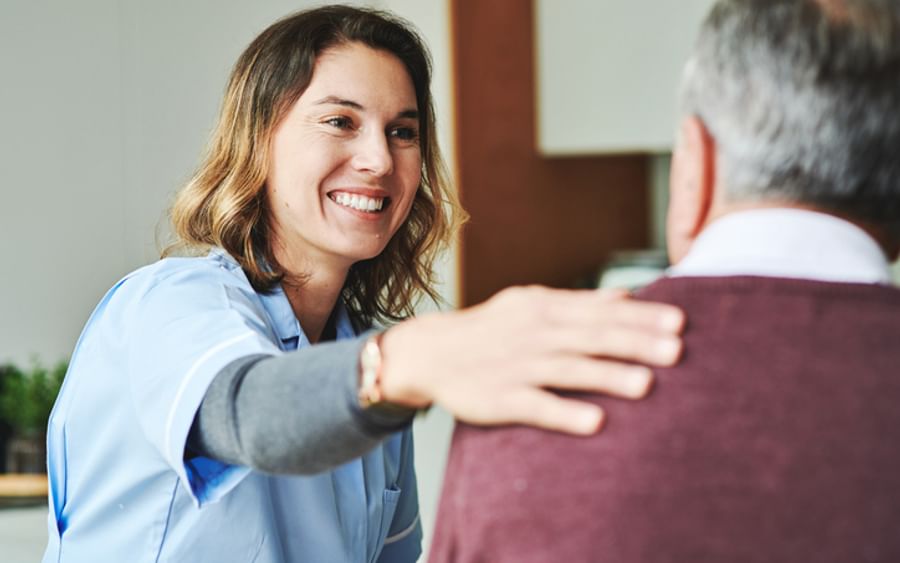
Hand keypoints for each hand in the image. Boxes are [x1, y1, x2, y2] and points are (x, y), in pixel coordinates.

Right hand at [379, 285, 683, 434]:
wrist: (430, 352)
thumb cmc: (491, 329)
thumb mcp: (531, 304)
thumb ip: (580, 302)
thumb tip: (629, 296)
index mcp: (544, 307)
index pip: (600, 311)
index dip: (640, 317)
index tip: (680, 323)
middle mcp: (533, 333)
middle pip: (590, 337)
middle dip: (635, 342)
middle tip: (677, 350)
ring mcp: (516, 366)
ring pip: (567, 369)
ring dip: (607, 375)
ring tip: (647, 384)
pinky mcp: (499, 398)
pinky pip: (535, 405)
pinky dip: (564, 412)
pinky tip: (596, 422)